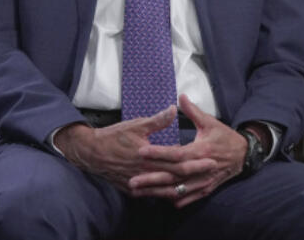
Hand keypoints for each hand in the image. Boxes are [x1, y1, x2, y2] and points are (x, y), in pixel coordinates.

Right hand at [53, 106, 216, 191]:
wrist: (91, 153)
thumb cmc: (114, 136)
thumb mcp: (136, 124)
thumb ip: (157, 120)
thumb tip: (174, 109)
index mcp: (148, 156)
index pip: (177, 161)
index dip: (195, 161)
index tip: (211, 158)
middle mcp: (145, 172)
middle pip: (176, 177)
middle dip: (195, 175)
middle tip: (212, 171)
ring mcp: (138, 183)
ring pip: (165, 190)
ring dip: (183, 187)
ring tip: (199, 185)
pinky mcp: (132, 189)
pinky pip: (152, 196)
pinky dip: (165, 195)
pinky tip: (175, 194)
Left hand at [129, 94, 247, 206]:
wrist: (243, 154)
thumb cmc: (224, 136)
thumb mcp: (210, 121)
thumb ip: (193, 111)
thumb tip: (180, 97)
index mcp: (201, 150)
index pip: (176, 153)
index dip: (159, 153)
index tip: (141, 151)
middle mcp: (201, 168)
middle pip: (173, 176)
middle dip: (152, 179)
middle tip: (132, 180)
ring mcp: (204, 181)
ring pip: (178, 190)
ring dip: (158, 192)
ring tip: (139, 193)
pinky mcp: (205, 189)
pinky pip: (188, 198)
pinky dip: (174, 200)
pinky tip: (160, 199)